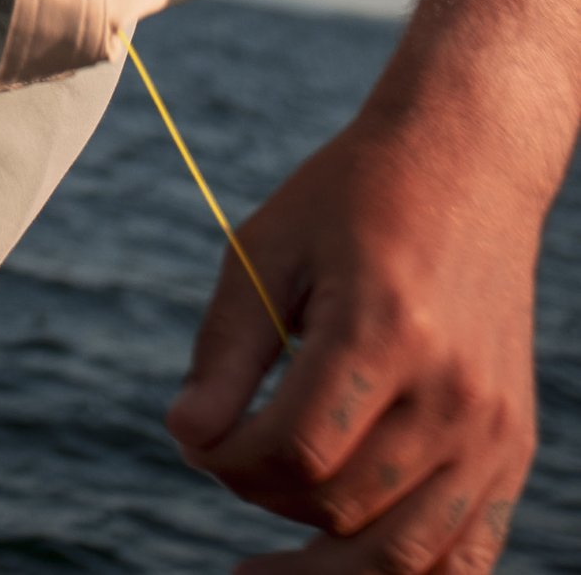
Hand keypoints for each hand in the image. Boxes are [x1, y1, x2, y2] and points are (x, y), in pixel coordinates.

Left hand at [167, 108, 536, 569]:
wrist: (466, 165)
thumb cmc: (351, 198)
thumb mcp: (269, 247)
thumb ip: (226, 347)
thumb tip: (186, 433)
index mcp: (385, 329)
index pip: (295, 447)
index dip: (226, 458)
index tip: (194, 434)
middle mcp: (451, 392)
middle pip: (340, 503)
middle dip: (261, 495)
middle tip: (227, 460)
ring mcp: (491, 430)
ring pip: (400, 553)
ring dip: (321, 560)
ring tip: (267, 552)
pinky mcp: (513, 449)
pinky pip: (466, 558)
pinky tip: (342, 564)